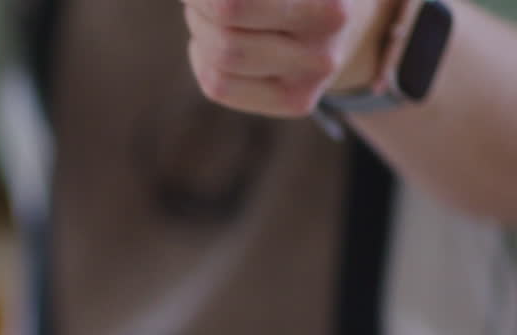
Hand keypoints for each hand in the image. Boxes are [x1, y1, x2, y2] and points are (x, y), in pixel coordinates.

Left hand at [181, 0, 399, 116]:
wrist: (356, 17)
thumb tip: (206, 1)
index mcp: (328, 6)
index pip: (231, 7)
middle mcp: (324, 49)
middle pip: (224, 32)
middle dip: (200, 6)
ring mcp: (312, 81)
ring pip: (218, 61)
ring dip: (199, 28)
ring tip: (210, 12)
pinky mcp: (297, 102)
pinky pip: (220, 87)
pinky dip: (202, 58)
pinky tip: (213, 41)